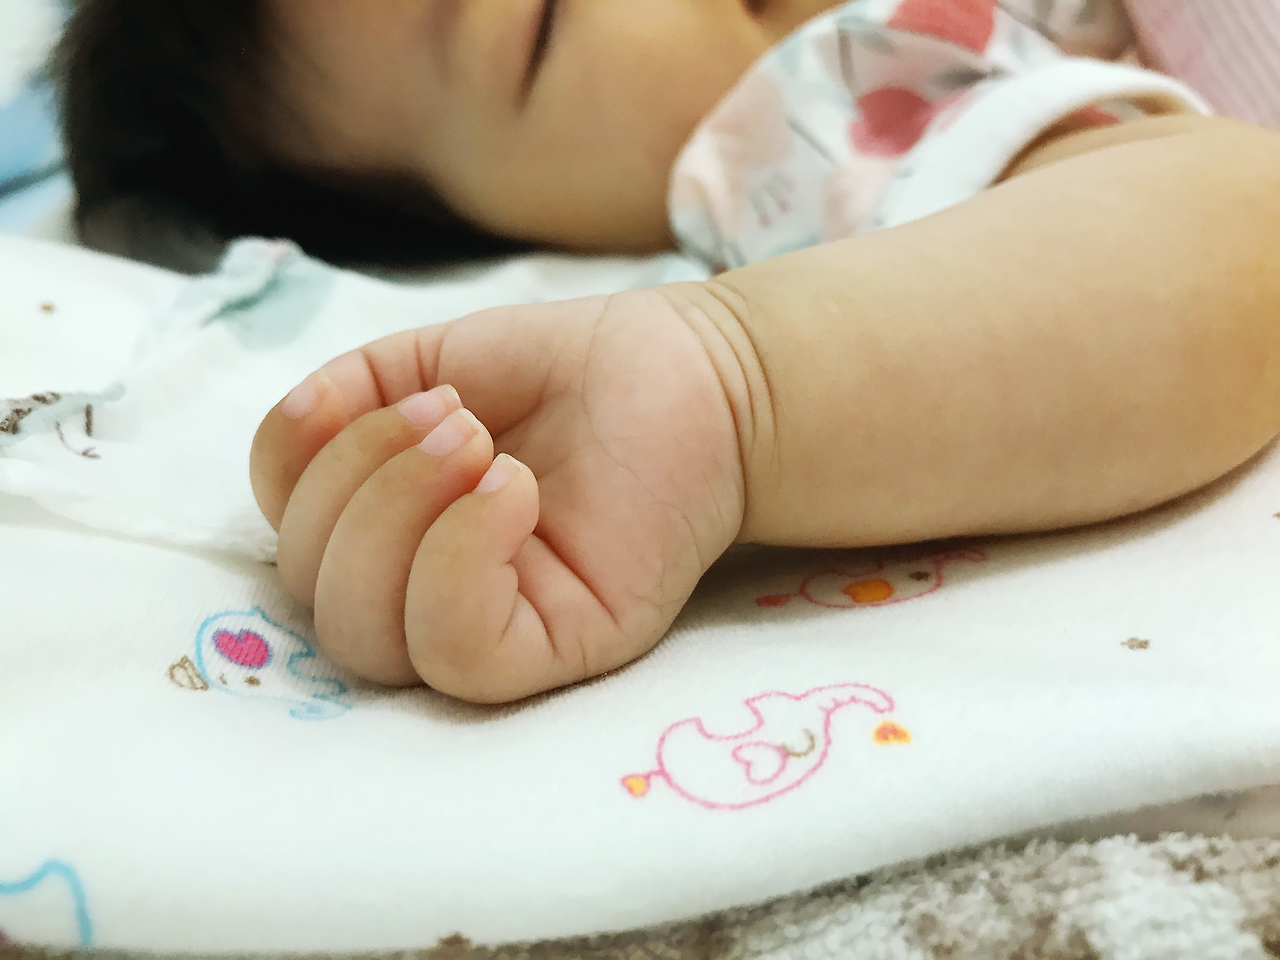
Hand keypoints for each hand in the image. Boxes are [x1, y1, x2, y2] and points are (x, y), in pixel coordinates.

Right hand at [250, 287, 747, 702]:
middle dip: (357, 485)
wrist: (697, 374)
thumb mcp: (435, 362)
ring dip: (398, 515)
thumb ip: (351, 395)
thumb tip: (298, 421)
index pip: (288, 534)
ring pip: (366, 636)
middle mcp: (423, 591)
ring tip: (480, 444)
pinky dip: (457, 556)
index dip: (299, 462)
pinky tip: (513, 490)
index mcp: (388, 529)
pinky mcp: (554, 650)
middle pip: (315, 595)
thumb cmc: (575, 371)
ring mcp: (488, 629)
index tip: (390, 393)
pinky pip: (454, 649)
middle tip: (454, 420)